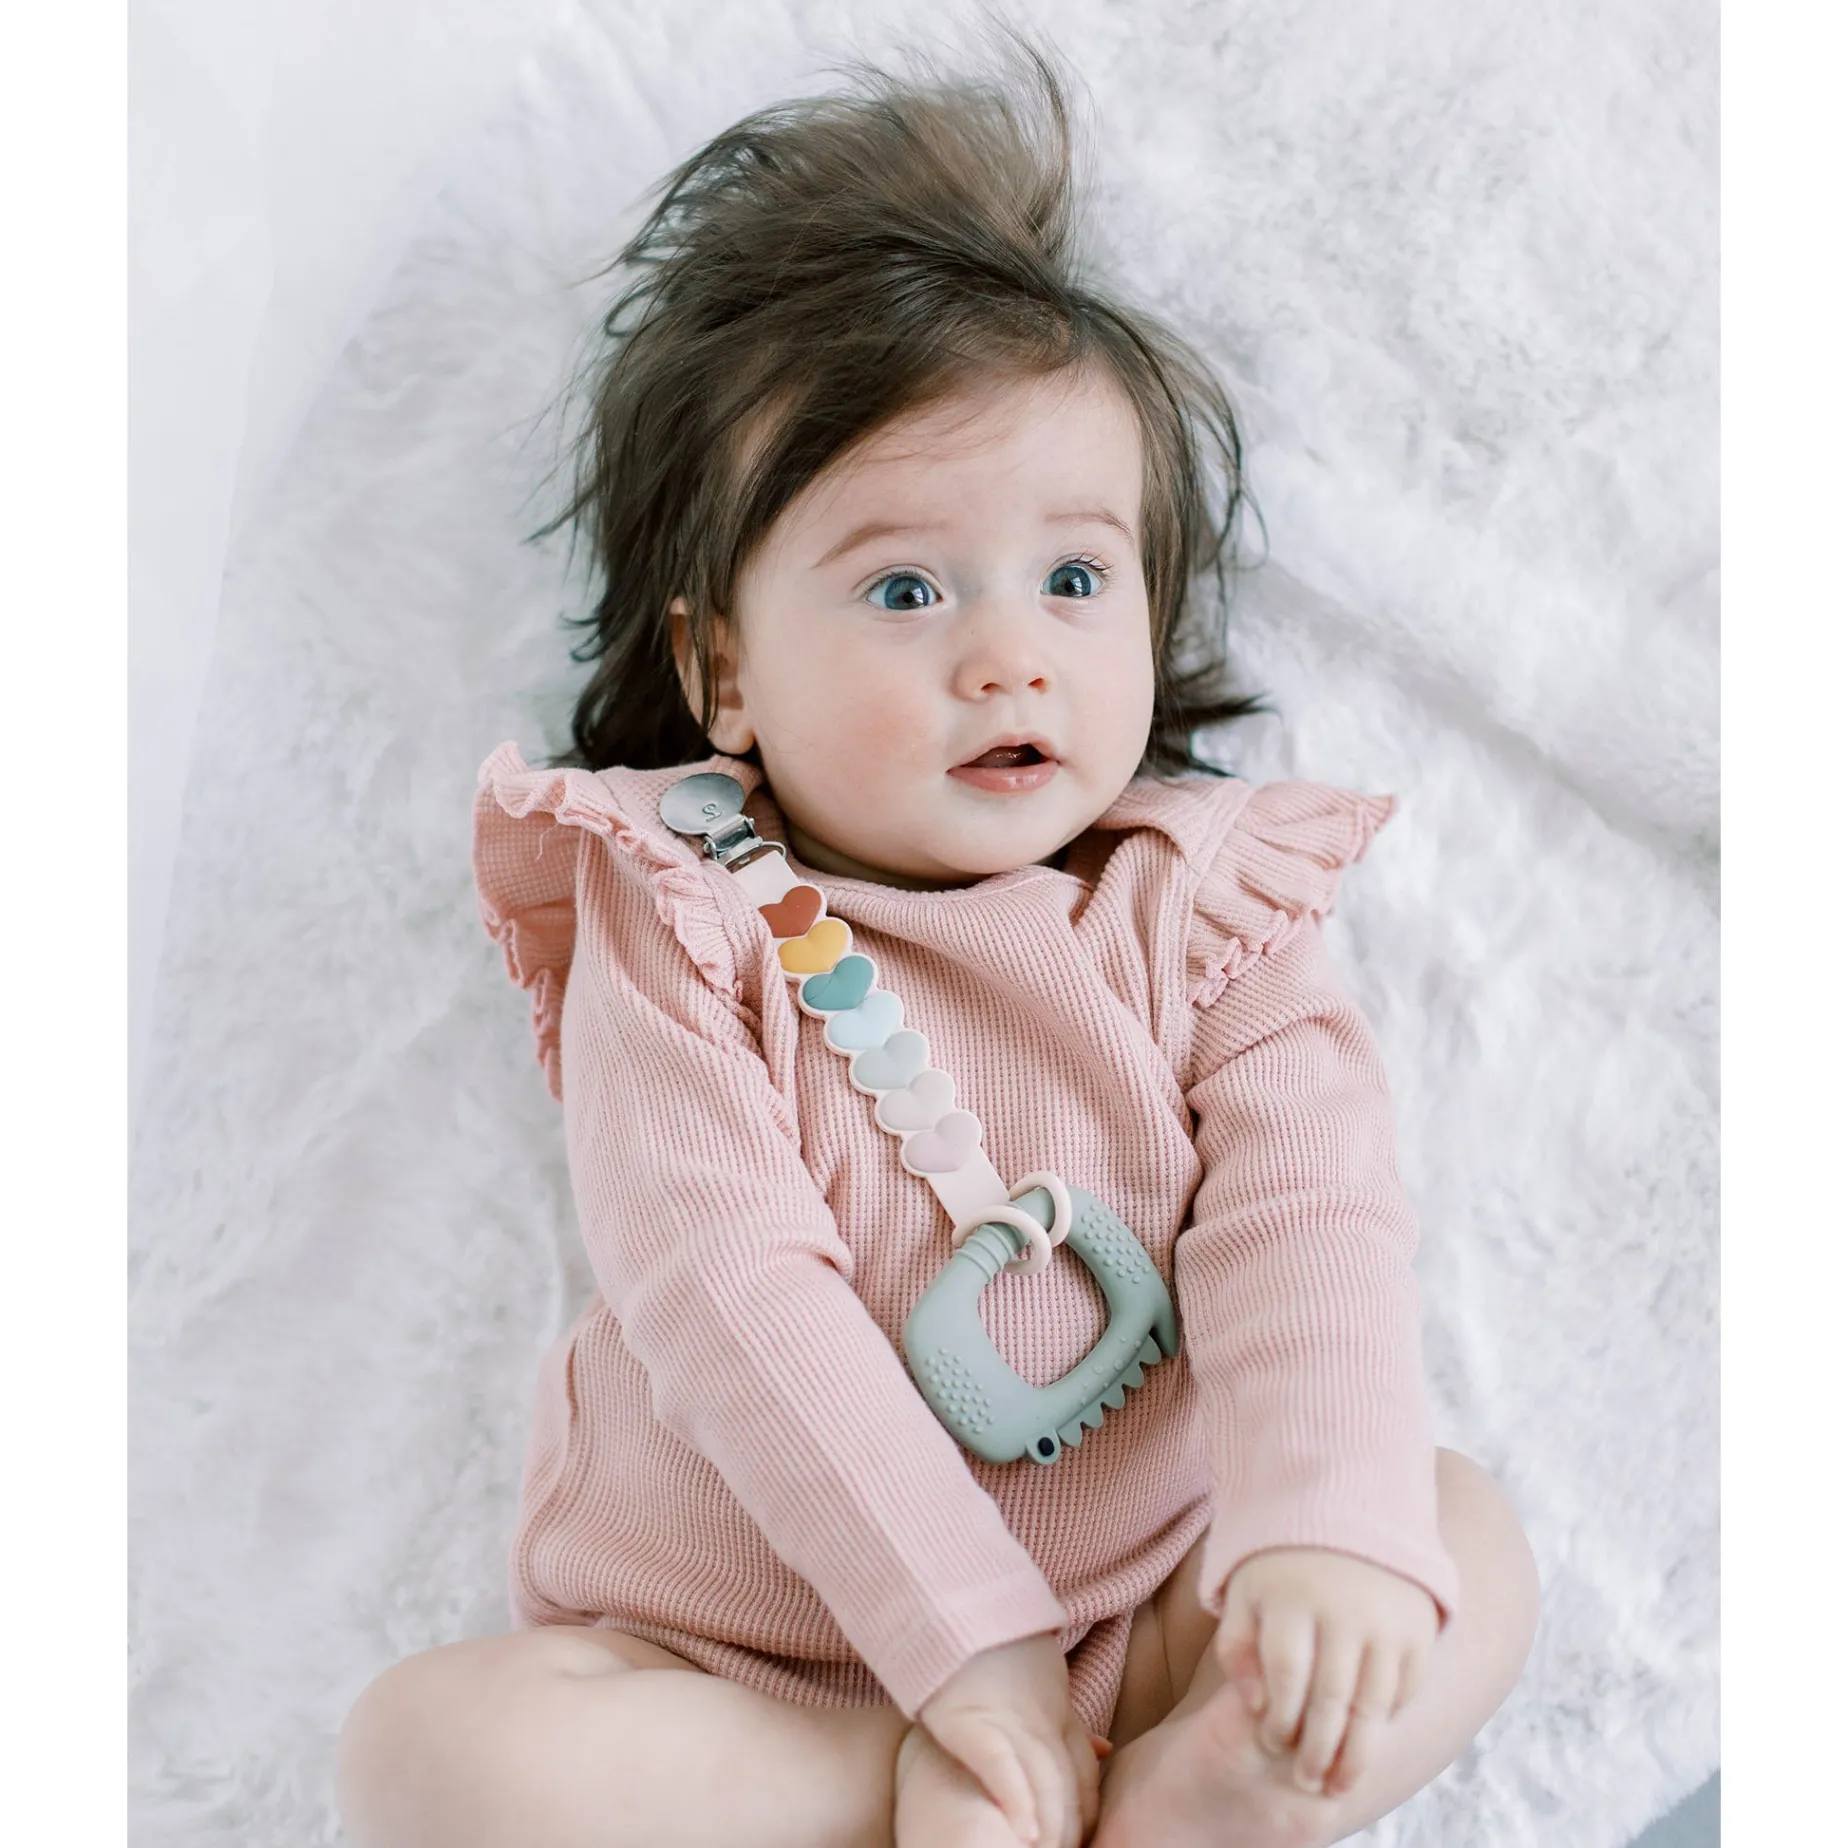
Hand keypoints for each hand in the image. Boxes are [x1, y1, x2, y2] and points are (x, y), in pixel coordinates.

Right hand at [917, 1633, 1099, 1846]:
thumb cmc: (995, 1645)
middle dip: (1072, 1824)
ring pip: (1043, 1778)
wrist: (955, 1609)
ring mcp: (1007, 1719)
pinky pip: (1000, 1767)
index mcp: (1055, 1710)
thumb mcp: (1046, 1679)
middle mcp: (1038, 1719)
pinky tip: (1026, 1831)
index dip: (1089, 1806)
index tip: (1085, 1836)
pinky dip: (1016, 1800)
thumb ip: (1070, 1718)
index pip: (1085, 1769)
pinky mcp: (969, 1723)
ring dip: (1053, 1821)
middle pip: (1067, 1780)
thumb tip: (1106, 1749)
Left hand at [1214, 1548, 1437, 1798]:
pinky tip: (1369, 1737)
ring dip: (1357, 1752)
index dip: (1281, 1719)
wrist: (1347, 1505)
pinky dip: (1389, 1717)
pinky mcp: (1419, 1627)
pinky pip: (1407, 1688)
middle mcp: (1344, 1611)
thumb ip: (1237, 1647)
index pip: (1288, 1676)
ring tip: (1339, 1782)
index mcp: (1294, 1599)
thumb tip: (1258, 1707)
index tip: (1275, 1742)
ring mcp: (1387, 1620)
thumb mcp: (1244, 1591)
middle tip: (1308, 1782)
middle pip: (1333, 1699)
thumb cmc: (1281, 1564)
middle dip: (1318, 1750)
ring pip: (1374, 1704)